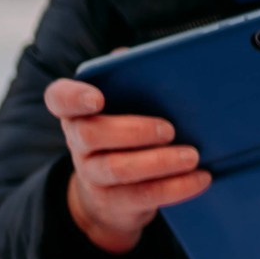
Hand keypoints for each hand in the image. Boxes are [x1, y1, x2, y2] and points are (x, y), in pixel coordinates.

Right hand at [46, 78, 210, 255]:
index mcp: (76, 111)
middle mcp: (77, 142)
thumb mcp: (124, 109)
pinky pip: (144, 195)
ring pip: (118, 168)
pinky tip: (201, 178)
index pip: (58, 98)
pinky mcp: (114, 202)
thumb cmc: (126, 136)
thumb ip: (127, 82)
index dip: (73, 98)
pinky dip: (176, 187)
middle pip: (90, 134)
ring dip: (159, 162)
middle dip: (132, 131)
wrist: (113, 197)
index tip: (97, 98)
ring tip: (192, 156)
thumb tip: (134, 56)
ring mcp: (92, 174)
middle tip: (169, 129)